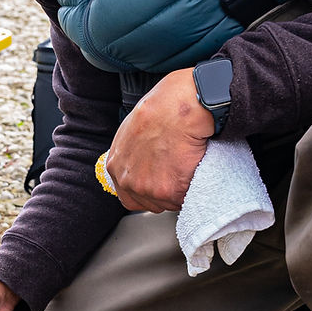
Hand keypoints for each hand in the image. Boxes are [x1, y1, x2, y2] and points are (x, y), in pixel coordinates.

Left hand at [105, 67, 212, 212]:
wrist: (179, 107)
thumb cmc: (160, 109)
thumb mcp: (132, 131)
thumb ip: (131, 155)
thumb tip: (142, 164)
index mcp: (116, 167)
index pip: (129, 197)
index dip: (148, 192)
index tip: (160, 184)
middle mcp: (129, 181)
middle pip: (150, 203)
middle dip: (165, 192)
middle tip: (178, 172)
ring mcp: (149, 189)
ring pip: (170, 203)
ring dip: (181, 191)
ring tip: (187, 165)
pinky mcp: (171, 192)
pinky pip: (186, 200)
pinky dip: (194, 188)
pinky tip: (195, 168)